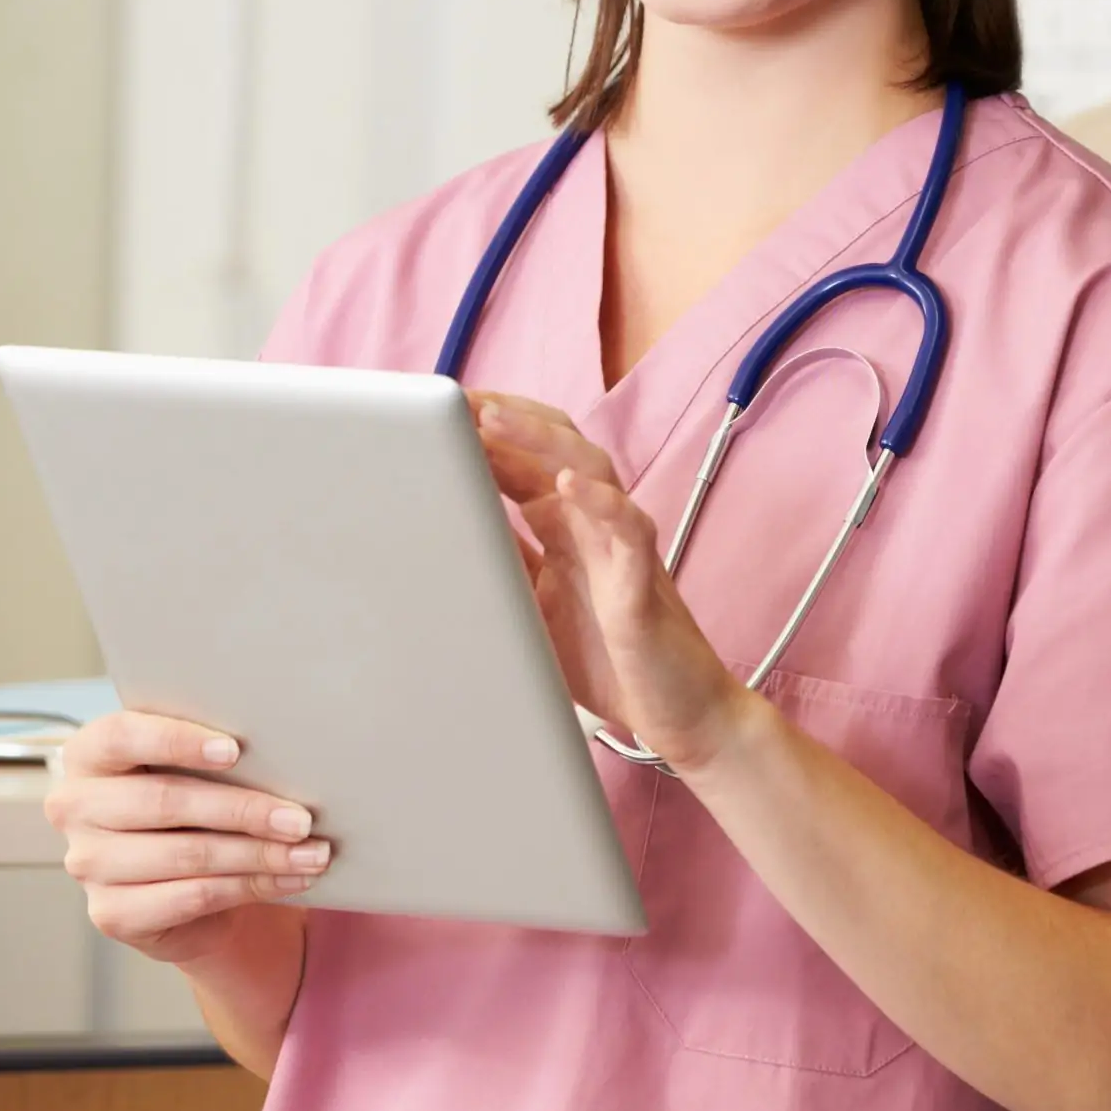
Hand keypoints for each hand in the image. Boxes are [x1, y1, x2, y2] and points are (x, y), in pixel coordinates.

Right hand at [45, 712, 324, 965]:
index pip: (122, 737)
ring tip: (313, 852)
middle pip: (166, 802)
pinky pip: (192, 896)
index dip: (177, 741)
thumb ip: (218, 752)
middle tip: (302, 818)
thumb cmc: (199, 802)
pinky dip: (252, 886)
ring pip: (188, 854)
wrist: (184, 878)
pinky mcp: (111, 913)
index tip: (235, 749)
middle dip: (244, 809)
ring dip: (260, 854)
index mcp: (89, 754)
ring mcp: (87, 864)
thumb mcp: (200, 768)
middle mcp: (75, 807)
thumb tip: (288, 748)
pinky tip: (291, 878)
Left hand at [470, 391, 755, 769]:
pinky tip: (568, 485)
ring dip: (541, 441)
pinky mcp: (644, 581)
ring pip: (592, 470)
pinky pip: (628, 529)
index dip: (481, 431)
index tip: (434, 407)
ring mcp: (622, 547)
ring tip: (496, 420)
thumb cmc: (608, 660)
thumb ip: (502, 563)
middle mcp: (594, 525)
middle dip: (506, 417)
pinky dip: (600, 502)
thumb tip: (443, 525)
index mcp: (565, 528)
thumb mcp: (532, 606)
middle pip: (555, 446)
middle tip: (457, 397)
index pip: (522, 460)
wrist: (677, 713)